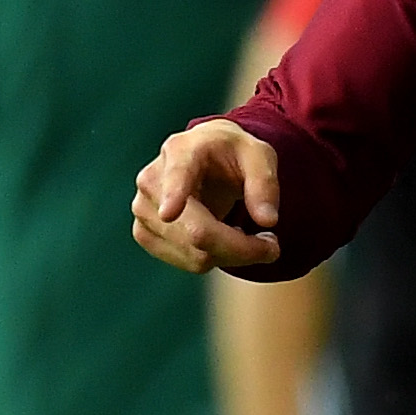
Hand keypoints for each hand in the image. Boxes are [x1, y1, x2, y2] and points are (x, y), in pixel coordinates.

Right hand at [130, 116, 283, 273]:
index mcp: (180, 151)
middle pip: (198, 233)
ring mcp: (143, 210)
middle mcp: (152, 181)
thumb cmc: (233, 154)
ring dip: (232, 255)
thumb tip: (267, 221)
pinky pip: (188, 263)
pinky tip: (222, 237)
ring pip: (195, 255)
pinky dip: (214, 258)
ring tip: (246, 232)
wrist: (204, 157)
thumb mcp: (259, 156)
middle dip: (242, 248)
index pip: (177, 177)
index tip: (168, 212)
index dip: (173, 196)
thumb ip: (265, 184)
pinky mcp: (144, 233)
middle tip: (272, 243)